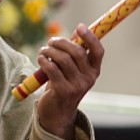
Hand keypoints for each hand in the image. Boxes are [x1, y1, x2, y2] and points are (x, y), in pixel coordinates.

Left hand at [35, 23, 104, 139]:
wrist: (57, 112)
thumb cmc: (63, 85)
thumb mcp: (71, 69)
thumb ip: (74, 52)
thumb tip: (76, 32)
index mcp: (94, 71)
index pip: (98, 51)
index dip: (90, 37)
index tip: (80, 27)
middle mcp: (89, 78)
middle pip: (77, 52)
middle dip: (61, 42)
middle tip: (51, 42)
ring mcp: (77, 85)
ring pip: (63, 59)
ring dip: (49, 51)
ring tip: (43, 51)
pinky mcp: (63, 90)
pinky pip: (52, 69)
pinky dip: (44, 60)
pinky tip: (41, 60)